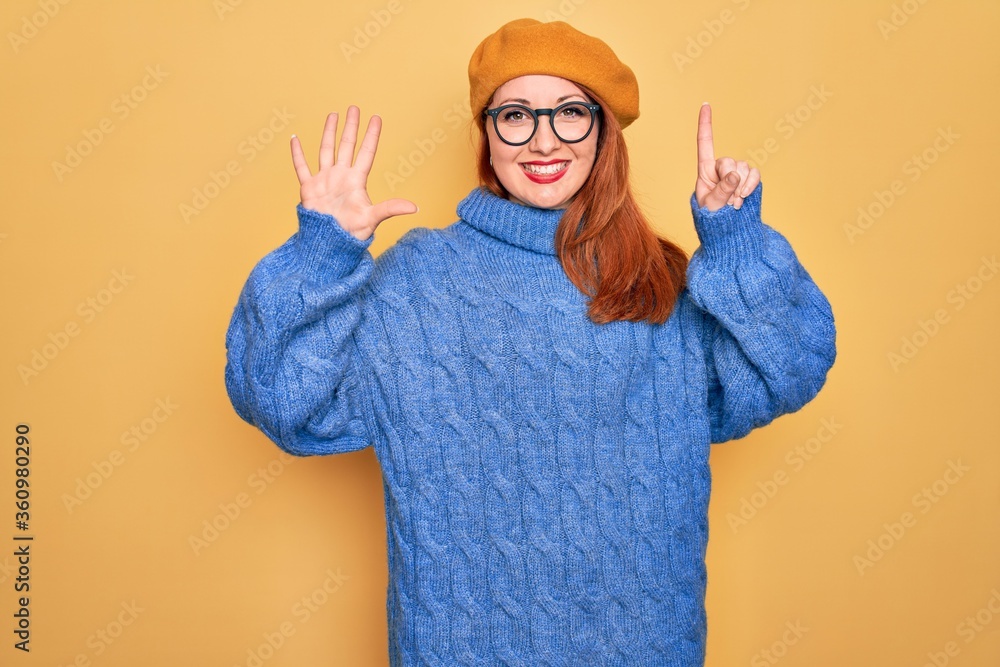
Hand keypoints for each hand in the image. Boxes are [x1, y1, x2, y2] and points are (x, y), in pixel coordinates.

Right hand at [290, 106, 416, 240]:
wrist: (329, 245)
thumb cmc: (352, 234)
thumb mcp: (372, 219)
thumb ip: (390, 209)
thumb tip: (415, 208)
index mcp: (356, 181)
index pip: (366, 152)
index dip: (371, 135)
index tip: (376, 118)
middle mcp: (341, 176)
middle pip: (347, 145)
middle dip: (351, 127)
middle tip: (354, 108)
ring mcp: (324, 180)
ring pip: (326, 150)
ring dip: (329, 133)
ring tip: (332, 115)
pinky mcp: (308, 188)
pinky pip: (301, 167)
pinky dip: (297, 153)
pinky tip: (295, 138)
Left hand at [695, 103, 760, 211]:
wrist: (728, 229)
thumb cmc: (712, 218)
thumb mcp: (711, 205)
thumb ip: (722, 190)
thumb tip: (734, 175)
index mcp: (705, 171)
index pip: (705, 143)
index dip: (705, 124)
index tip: (705, 104)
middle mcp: (721, 167)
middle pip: (728, 162)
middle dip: (730, 182)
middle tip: (727, 201)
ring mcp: (737, 172)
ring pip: (743, 168)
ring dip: (740, 188)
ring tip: (733, 203)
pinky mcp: (749, 178)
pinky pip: (754, 174)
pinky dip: (751, 185)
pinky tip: (744, 197)